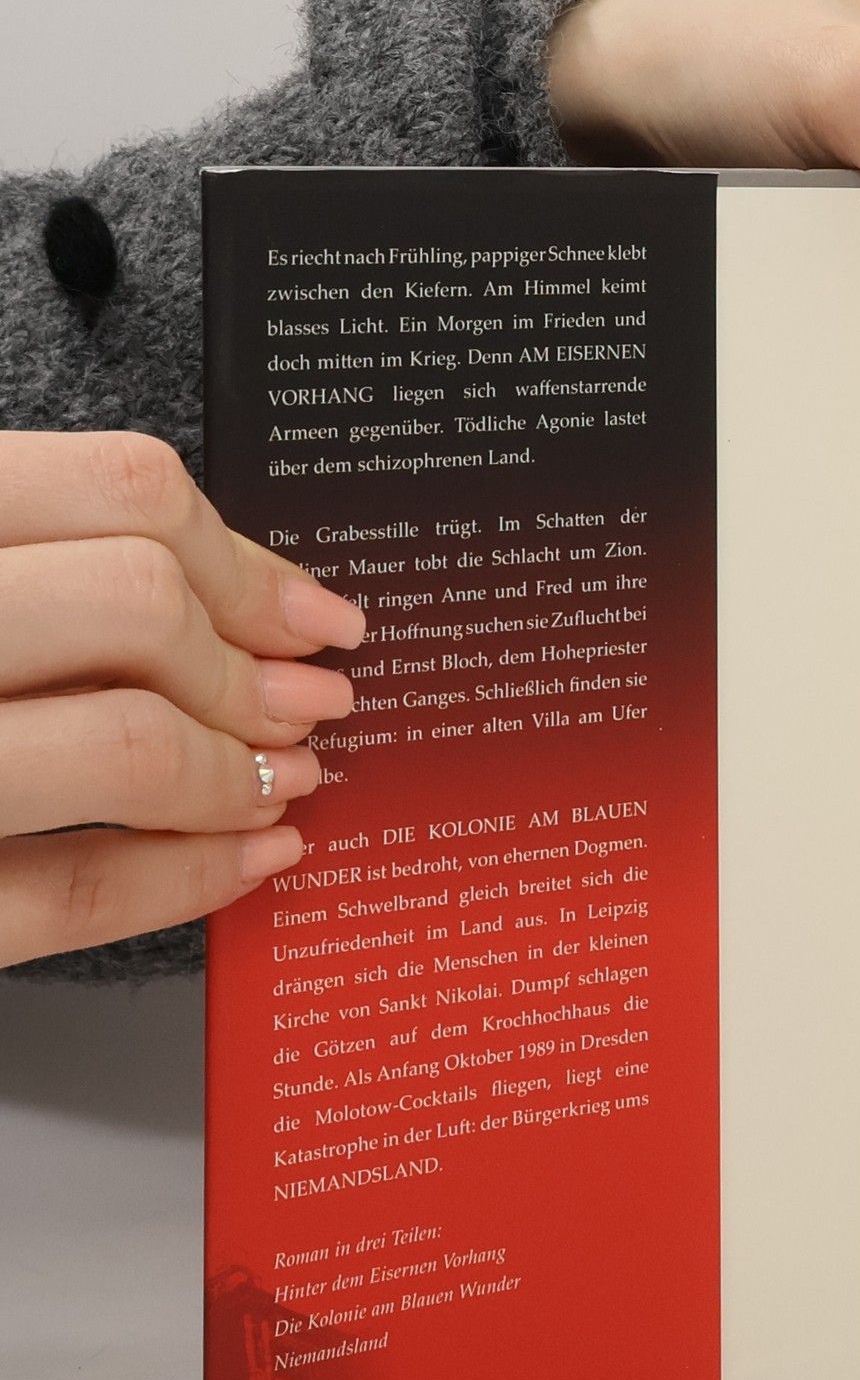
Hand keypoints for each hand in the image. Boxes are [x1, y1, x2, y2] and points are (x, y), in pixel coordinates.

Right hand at [0, 430, 365, 968]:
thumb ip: (33, 562)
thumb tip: (236, 594)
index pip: (112, 488)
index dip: (243, 557)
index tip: (305, 611)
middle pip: (137, 605)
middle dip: (253, 669)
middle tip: (306, 703)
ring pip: (126, 743)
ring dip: (241, 770)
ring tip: (282, 778)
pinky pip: (78, 892)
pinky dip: (195, 875)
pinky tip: (252, 856)